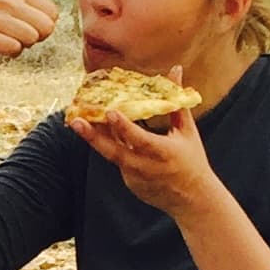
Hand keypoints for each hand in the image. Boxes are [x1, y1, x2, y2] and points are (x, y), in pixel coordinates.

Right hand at [0, 0, 59, 79]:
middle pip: (46, 27)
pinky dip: (10, 54)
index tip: (25, 22)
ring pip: (30, 38)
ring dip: (21, 46)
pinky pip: (14, 48)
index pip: (53, 14)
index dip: (44, 26)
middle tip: (14, 34)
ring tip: (5, 39)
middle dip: (34, 38)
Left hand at [69, 90, 221, 219]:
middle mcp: (146, 167)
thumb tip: (175, 70)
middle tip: (76, 121)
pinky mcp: (130, 183)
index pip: (140, 139)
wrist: (192, 199)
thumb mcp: (187, 131)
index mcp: (163, 153)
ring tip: (78, 122)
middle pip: (115, 151)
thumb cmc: (193, 160)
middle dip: (93, 137)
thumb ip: (176, 102)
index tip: (110, 112)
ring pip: (112, 155)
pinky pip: (117, 161)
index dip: (124, 127)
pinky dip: (108, 146)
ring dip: (95, 139)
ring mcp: (135, 177)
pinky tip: (96, 131)